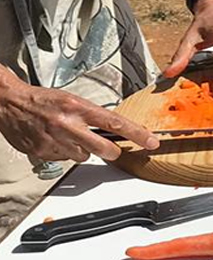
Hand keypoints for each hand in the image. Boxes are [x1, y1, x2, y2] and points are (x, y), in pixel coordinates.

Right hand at [0, 68, 158, 161]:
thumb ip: (92, 115)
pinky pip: (63, 160)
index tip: (151, 142)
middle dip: (111, 151)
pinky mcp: (42, 152)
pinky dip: (62, 153)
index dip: (137, 134)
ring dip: (81, 150)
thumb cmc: (42, 100)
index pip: (116, 122)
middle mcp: (68, 124)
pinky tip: (54, 141)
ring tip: (68, 136)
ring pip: (83, 156)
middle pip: (105, 149)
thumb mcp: (73, 100)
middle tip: (111, 148)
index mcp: (79, 107)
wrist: (10, 103)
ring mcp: (55, 140)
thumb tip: (114, 128)